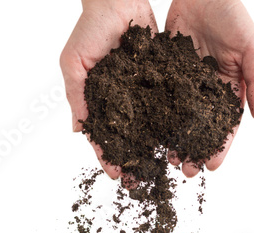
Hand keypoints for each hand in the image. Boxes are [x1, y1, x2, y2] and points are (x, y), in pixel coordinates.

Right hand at [60, 0, 157, 179]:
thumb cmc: (90, 28)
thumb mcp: (73, 62)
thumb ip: (76, 95)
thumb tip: (77, 130)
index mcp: (99, 98)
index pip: (102, 133)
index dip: (107, 154)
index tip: (116, 175)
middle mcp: (121, 99)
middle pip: (128, 135)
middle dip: (134, 158)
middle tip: (141, 182)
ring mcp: (141, 90)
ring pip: (150, 123)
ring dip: (155, 145)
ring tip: (165, 166)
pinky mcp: (161, 78)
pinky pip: (167, 102)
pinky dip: (172, 120)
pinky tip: (180, 137)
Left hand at [165, 0, 253, 176]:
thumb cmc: (233, 14)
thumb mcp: (252, 46)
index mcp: (231, 87)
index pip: (227, 123)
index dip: (221, 145)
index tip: (210, 166)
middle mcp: (208, 89)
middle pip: (201, 125)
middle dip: (195, 148)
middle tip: (185, 170)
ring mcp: (187, 81)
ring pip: (179, 115)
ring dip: (174, 136)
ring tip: (166, 157)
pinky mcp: (168, 69)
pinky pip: (162, 95)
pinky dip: (156, 113)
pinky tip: (149, 129)